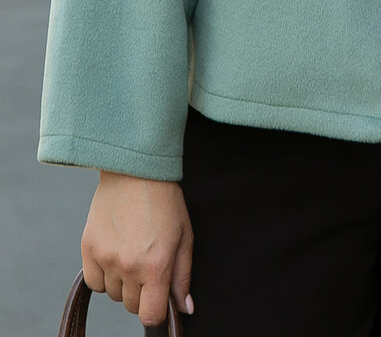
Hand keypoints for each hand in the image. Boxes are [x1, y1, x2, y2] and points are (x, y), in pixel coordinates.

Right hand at [81, 171, 193, 325]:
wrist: (135, 171)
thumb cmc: (164, 200)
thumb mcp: (185, 236)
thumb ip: (183, 277)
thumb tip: (184, 308)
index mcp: (157, 265)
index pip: (150, 316)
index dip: (155, 312)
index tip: (158, 299)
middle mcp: (129, 266)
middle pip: (131, 306)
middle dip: (141, 292)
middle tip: (148, 265)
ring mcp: (107, 258)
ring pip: (113, 294)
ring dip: (122, 282)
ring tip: (132, 252)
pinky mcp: (88, 248)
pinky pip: (94, 283)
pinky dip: (103, 275)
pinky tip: (115, 253)